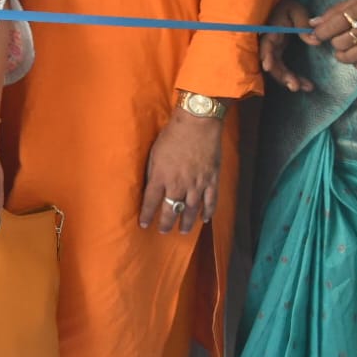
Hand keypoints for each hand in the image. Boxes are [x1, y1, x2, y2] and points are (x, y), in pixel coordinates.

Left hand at [139, 109, 222, 233]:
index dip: (147, 215)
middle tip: (163, 231)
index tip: (144, 224)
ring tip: (182, 231)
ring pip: (192, 209)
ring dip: (186, 222)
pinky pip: (211, 201)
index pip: (151, 202)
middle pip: (172, 210)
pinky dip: (208, 212)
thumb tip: (152, 186)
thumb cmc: (172, 136)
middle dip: (166, 223)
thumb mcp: (154, 153)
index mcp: (161, 177)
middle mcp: (179, 184)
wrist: (197, 125)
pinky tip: (204, 220)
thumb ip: (153, 172)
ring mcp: (197, 184)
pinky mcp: (212, 180)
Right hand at [261, 0, 314, 90]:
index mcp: (271, 32)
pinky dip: (292, 77)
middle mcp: (269, 44)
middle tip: (295, 87)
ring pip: (277, 69)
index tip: (268, 67)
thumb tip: (315, 40)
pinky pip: (283, 68)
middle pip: (271, 63)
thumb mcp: (296, 10)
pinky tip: (306, 85)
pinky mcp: (277, 54)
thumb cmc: (286, 6)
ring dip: (289, 80)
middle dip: (282, 76)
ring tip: (306, 88)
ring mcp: (273, 50)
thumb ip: (303, 23)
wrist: (278, 5)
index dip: (266, 56)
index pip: (266, 46)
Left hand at [309, 0, 356, 67]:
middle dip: (336, 43)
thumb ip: (338, 10)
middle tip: (338, 40)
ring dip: (344, 56)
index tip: (316, 34)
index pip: (340, 21)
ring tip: (344, 51)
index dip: (323, 30)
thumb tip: (314, 23)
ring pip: (352, 56)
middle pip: (343, 41)